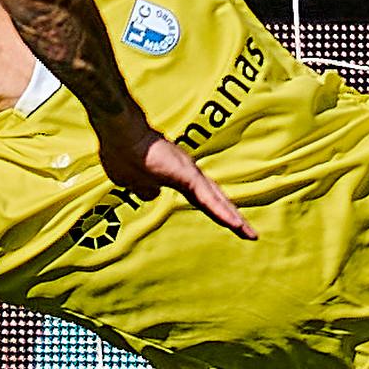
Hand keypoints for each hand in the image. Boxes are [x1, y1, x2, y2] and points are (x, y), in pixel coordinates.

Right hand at [92, 114, 255, 239]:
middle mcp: (188, 173)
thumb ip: (143, 188)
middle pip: (215, 199)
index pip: (201, 198)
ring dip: (232, 218)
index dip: (215, 211)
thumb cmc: (121, 152)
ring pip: (215, 200)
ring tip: (249, 234)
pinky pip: (207, 198)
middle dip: (232, 216)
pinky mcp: (187, 175)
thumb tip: (153, 194)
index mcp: (176, 176)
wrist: (120, 134)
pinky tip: (234, 224)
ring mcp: (189, 173)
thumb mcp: (129, 180)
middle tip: (249, 233)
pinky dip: (221, 212)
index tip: (229, 224)